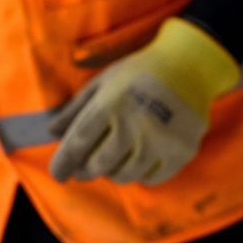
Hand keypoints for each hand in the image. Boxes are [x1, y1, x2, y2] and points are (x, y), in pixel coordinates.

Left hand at [49, 18, 239, 185]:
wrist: (191, 65)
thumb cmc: (139, 72)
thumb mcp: (103, 82)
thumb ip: (76, 108)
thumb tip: (52, 132)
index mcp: (111, 104)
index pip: (78, 144)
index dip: (63, 163)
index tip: (58, 174)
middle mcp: (135, 124)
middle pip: (98, 164)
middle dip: (85, 170)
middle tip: (82, 170)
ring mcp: (160, 140)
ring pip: (123, 175)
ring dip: (112, 172)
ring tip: (111, 161)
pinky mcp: (181, 151)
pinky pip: (151, 178)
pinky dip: (139, 173)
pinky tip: (136, 160)